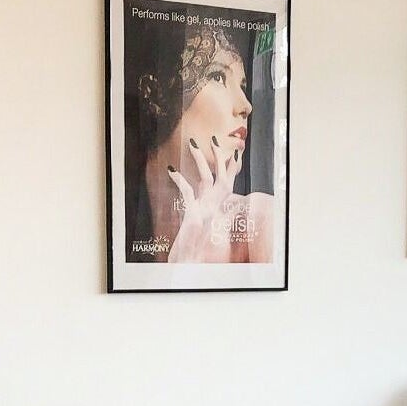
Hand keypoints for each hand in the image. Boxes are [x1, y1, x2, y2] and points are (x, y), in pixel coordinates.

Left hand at [164, 136, 242, 262]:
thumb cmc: (195, 249)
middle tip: (215, 140)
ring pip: (206, 180)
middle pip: (221, 177)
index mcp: (217, 210)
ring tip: (193, 144)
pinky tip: (171, 170)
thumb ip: (218, 216)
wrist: (190, 265)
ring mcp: (204, 211)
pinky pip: (187, 193)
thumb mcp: (207, 230)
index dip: (231, 169)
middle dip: (220, 158)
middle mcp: (214, 209)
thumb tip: (230, 207)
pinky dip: (179, 180)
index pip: (227, 185)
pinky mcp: (193, 216)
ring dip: (200, 161)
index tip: (235, 154)